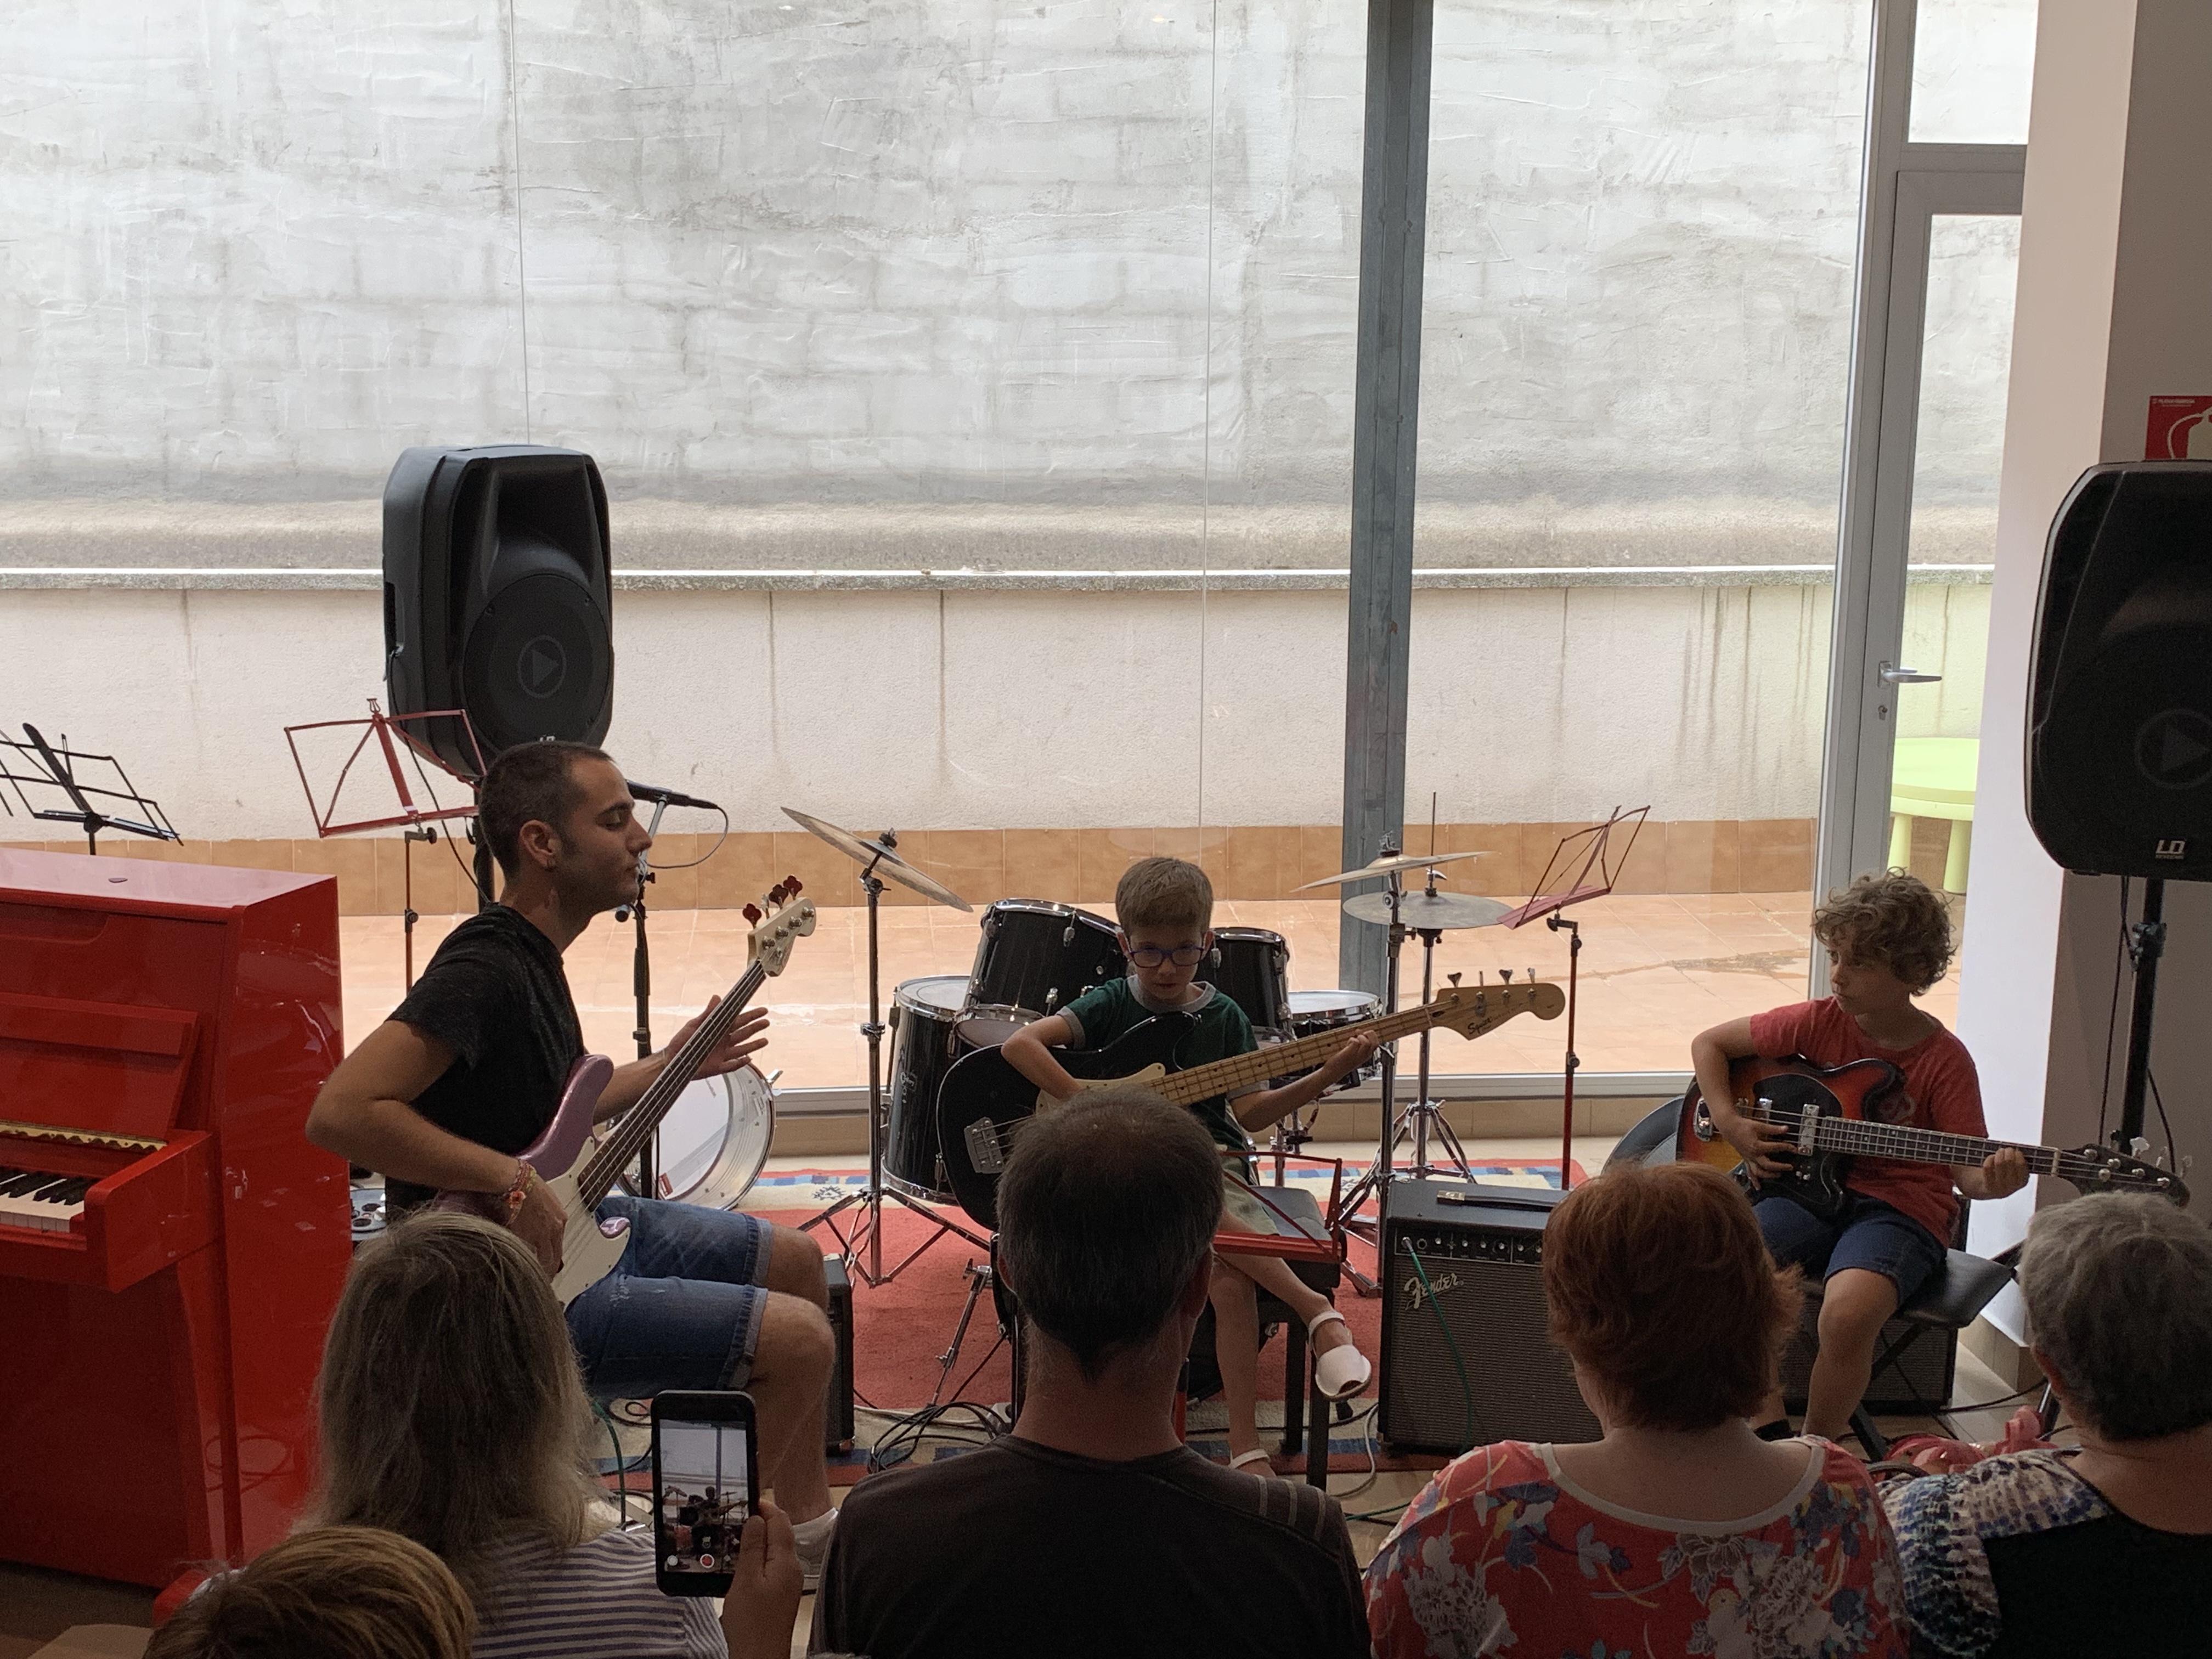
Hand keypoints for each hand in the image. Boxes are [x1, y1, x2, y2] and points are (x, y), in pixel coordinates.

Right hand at [510, 1171, 564, 1275]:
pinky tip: (524, 1275)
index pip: (559, 1244)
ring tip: (535, 1283)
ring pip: (545, 1261)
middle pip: (555, 1256)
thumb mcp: (542, 1197)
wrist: (513, 1180)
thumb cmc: (522, 1183)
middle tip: (544, 1281)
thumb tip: (535, 1224)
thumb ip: (544, 1214)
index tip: (550, 1265)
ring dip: (541, 1273)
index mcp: (560, 1218)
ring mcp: (542, 1235)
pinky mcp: (527, 1238)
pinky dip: (528, 1268)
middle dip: (550, 1271)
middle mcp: (555, 1228)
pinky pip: (530, 1259)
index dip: (554, 1257)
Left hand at [669, 996, 769, 1078]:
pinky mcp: (718, 1067)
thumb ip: (708, 1013)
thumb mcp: (695, 1024)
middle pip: (744, 1033)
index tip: (762, 1010)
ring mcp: (721, 1055)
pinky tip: (749, 1059)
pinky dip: (741, 1063)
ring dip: (753, 1045)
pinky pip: (733, 1065)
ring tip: (765, 1041)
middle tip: (767, 1022)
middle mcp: (722, 1041)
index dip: (751, 1015)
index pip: (738, 1020)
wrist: (672, 1060)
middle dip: (756, 1027)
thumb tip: (717, 997)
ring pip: (742, 1049)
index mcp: (718, 1030)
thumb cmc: (682, 1042)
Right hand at [719, 1499, 801, 1658]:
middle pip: (779, 1534)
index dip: (764, 1506)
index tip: (746, 1499)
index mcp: (787, 1561)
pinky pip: (771, 1567)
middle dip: (760, 1522)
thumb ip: (753, 1547)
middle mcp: (792, 1569)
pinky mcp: (780, 1595)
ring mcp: (788, 1583)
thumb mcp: (745, 1580)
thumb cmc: (752, 1625)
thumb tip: (756, 1519)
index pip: (780, 1521)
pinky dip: (758, 1559)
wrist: (760, 1658)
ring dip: (757, 1541)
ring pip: (774, 1550)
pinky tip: (742, 1564)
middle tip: (735, 1517)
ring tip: (735, 1537)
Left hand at [1324, 1030, 1380, 1082]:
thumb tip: (1359, 1031)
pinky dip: (1351, 1040)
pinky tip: (1346, 1045)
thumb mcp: (1353, 1051)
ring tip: (1352, 1041)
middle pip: (1375, 1043)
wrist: (1333, 1071)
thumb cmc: (1342, 1061)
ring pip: (1367, 1043)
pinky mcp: (1350, 1054)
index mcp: (1366, 1055)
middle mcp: (1364, 1056)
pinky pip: (1355, 1042)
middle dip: (1369, 1034)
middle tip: (1360, 1034)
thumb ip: (1358, 1041)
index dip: (1371, 1035)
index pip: (1376, 1043)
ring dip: (1360, 1037)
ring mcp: (1358, 1056)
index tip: (1363, 1032)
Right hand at [1710, 1101, 1795, 1185]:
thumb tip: (1786, 1129)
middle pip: (1768, 1165)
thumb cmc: (1742, 1125)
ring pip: (1758, 1171)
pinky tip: (1758, 1187)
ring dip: (1768, 1175)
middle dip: (1780, 1167)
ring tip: (1778, 1175)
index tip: (1794, 1149)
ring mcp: (1748, 1158)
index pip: (1775, 1148)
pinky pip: (1750, 1172)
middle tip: (1790, 1167)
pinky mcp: (1745, 1159)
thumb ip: (1773, 1129)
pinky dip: (1754, 1180)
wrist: (1728, 1126)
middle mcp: (1752, 1154)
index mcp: (1757, 1146)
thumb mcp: (1759, 1125)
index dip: (1787, 1148)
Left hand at [1979, 1145, 2029, 1198]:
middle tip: (2005, 1149)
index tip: (2015, 1151)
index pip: (2021, 1164)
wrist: (1986, 1189)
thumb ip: (2017, 1161)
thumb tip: (2015, 1148)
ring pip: (1999, 1162)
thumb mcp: (2014, 1171)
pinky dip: (1989, 1159)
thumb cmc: (2003, 1174)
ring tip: (1999, 1152)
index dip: (2018, 1154)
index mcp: (2023, 1181)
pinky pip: (1988, 1166)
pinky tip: (1991, 1158)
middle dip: (2007, 1151)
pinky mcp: (1988, 1186)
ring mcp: (2000, 1187)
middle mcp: (2013, 1186)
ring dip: (1998, 1153)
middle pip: (2009, 1160)